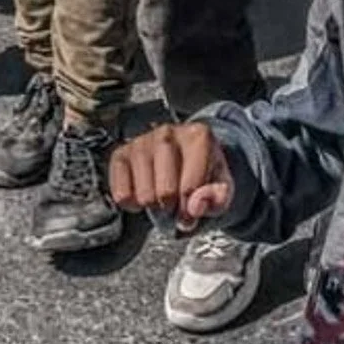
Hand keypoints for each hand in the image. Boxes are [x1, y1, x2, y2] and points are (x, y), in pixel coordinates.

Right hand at [109, 121, 236, 230]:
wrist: (186, 155)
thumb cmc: (204, 170)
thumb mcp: (222, 185)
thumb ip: (217, 197)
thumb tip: (196, 207)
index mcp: (198, 136)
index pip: (190, 188)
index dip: (191, 209)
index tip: (193, 209)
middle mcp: (167, 134)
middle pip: (165, 193)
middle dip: (172, 207)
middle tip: (177, 202)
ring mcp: (142, 142)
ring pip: (144, 196)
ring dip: (154, 206)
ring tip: (162, 196)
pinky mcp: (121, 155)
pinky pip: (121, 195)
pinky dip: (132, 204)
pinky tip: (144, 193)